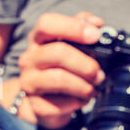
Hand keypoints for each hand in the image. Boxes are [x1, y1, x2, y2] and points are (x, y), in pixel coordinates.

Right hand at [18, 12, 104, 128]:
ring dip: (84, 86)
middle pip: (58, 53)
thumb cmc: (58, 71)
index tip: (95, 36)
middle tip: (99, 74)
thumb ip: (82, 30)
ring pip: (59, 80)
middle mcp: (30, 59)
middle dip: (86, 65)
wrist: (42, 102)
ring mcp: (30, 82)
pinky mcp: (37, 105)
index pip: (48, 24)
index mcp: (38, 40)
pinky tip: (82, 100)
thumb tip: (97, 24)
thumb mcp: (68, 47)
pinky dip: (78, 102)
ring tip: (93, 89)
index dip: (73, 28)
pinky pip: (60, 104)